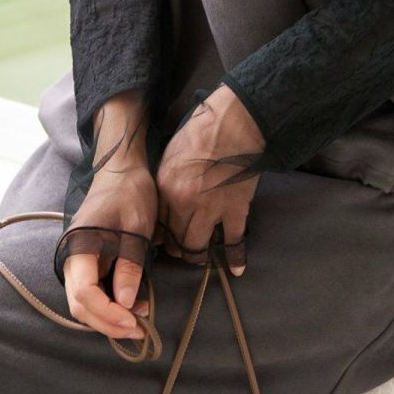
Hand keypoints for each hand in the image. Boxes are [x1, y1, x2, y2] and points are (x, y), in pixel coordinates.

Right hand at [61, 105, 156, 342]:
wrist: (123, 170)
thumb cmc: (130, 193)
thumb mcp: (136, 228)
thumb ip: (129, 265)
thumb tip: (127, 303)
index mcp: (79, 246)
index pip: (84, 293)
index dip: (107, 313)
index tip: (134, 321)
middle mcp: (72, 257)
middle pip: (80, 305)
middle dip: (108, 322)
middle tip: (139, 330)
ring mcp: (79, 261)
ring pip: (86, 302)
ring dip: (110, 316)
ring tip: (141, 320)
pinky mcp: (90, 262)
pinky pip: (95, 291)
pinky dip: (112, 304)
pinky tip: (136, 304)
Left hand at [155, 83, 267, 275]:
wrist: (235, 123)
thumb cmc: (201, 131)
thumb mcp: (172, 155)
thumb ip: (167, 183)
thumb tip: (165, 205)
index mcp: (166, 188)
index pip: (157, 224)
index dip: (161, 235)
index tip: (163, 240)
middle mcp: (184, 204)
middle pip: (175, 240)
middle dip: (177, 249)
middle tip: (181, 251)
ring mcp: (211, 210)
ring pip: (198, 247)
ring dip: (198, 256)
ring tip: (201, 257)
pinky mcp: (235, 210)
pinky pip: (234, 241)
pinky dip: (235, 257)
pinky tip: (236, 269)